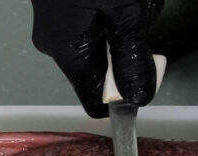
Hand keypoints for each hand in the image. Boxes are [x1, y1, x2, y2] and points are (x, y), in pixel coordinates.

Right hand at [31, 0, 163, 117]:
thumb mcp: (126, 12)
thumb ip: (133, 58)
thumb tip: (138, 98)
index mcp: (69, 52)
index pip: (96, 104)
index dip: (123, 97)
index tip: (143, 74)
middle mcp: (55, 45)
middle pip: (102, 71)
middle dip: (127, 49)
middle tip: (137, 15)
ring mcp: (54, 26)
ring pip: (100, 44)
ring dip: (122, 27)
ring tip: (125, 0)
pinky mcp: (59, 10)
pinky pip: (91, 23)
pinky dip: (110, 13)